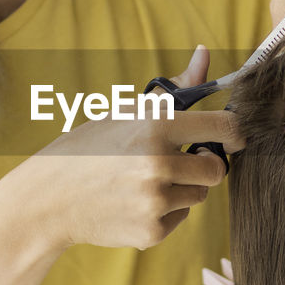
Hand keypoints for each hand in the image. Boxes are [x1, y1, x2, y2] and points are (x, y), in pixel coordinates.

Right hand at [7, 45, 242, 251]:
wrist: (49, 198)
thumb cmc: (92, 147)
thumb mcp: (128, 111)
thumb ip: (176, 88)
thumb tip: (204, 52)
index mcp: (155, 125)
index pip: (224, 127)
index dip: (234, 133)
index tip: (230, 137)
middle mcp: (157, 163)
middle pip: (217, 169)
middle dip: (204, 164)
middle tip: (180, 161)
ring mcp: (154, 201)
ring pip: (199, 194)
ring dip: (183, 188)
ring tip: (147, 180)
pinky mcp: (150, 231)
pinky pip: (180, 217)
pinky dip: (166, 211)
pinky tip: (135, 201)